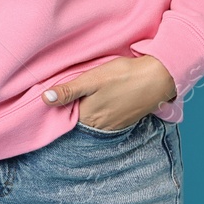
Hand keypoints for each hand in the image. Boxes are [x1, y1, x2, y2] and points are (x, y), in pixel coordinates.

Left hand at [42, 55, 176, 131]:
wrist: (158, 78)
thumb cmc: (123, 76)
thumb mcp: (91, 80)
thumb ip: (68, 91)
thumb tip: (45, 100)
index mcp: (89, 118)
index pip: (66, 118)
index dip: (59, 108)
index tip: (53, 98)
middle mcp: (101, 127)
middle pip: (79, 120)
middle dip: (72, 110)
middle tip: (67, 95)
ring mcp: (115, 125)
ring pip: (93, 120)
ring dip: (87, 111)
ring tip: (83, 96)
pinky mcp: (125, 120)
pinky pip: (106, 120)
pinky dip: (100, 112)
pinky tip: (101, 99)